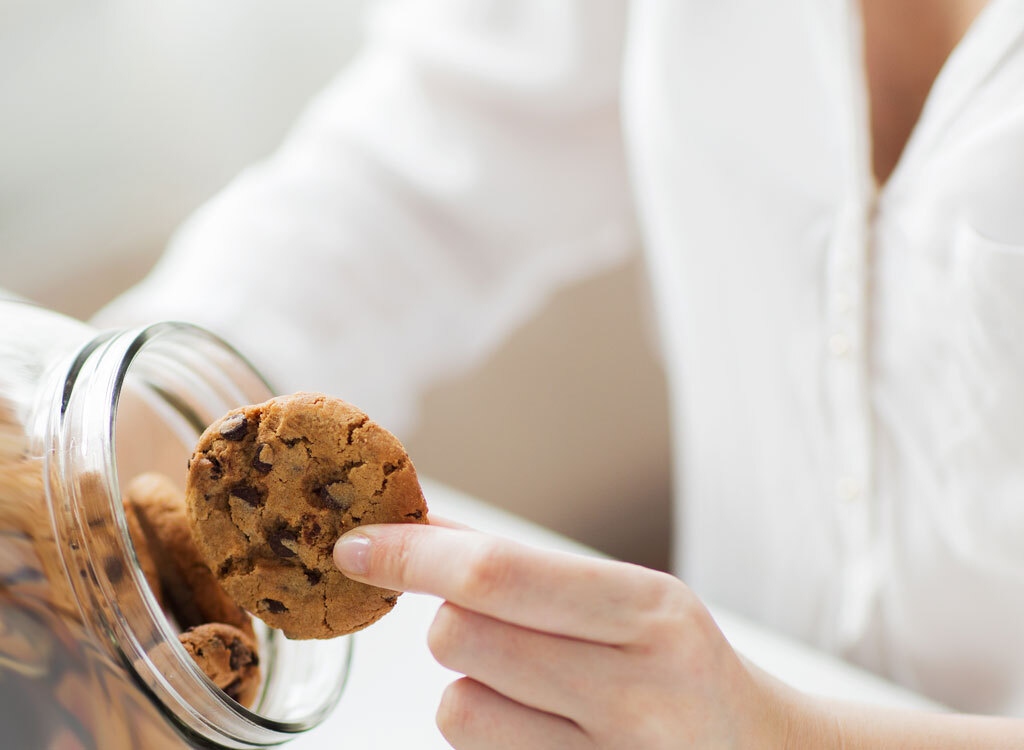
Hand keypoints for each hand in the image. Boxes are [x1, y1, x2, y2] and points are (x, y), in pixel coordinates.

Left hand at [334, 520, 817, 748]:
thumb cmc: (682, 666)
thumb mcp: (630, 600)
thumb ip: (524, 567)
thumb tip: (421, 523)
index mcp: (650, 611)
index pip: (498, 575)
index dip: (413, 555)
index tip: (356, 546)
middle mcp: (637, 689)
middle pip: (458, 638)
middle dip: (450, 622)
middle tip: (498, 629)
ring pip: (455, 707)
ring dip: (469, 688)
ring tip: (534, 689)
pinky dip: (489, 734)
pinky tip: (543, 731)